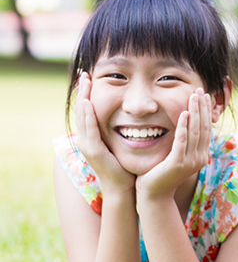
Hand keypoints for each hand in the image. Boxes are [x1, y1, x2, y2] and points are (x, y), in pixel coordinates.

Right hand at [75, 72, 135, 193]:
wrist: (123, 188)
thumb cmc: (125, 167)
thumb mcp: (121, 144)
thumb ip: (121, 131)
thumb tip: (131, 116)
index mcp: (93, 137)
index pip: (88, 111)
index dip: (88, 95)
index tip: (91, 78)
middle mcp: (86, 139)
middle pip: (82, 110)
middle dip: (83, 91)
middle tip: (84, 74)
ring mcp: (87, 144)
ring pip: (83, 116)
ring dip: (84, 98)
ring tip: (85, 81)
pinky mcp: (93, 150)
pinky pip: (89, 129)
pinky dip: (88, 115)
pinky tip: (88, 103)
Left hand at [136, 88, 212, 199]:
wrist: (154, 194)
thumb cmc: (161, 174)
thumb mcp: (177, 156)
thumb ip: (183, 143)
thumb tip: (186, 125)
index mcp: (201, 155)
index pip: (207, 129)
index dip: (205, 111)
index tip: (203, 95)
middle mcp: (199, 158)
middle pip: (204, 127)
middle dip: (202, 107)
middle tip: (199, 90)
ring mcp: (190, 162)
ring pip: (196, 132)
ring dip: (195, 112)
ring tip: (193, 96)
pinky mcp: (177, 163)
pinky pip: (182, 141)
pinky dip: (184, 126)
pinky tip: (184, 113)